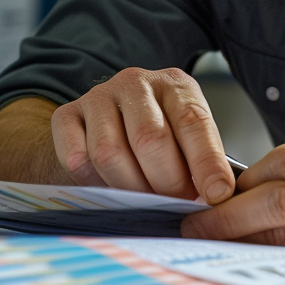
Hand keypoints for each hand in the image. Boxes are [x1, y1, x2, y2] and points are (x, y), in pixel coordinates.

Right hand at [50, 67, 233, 203]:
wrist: (110, 124)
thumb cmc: (160, 135)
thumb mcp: (188, 139)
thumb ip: (203, 162)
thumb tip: (218, 196)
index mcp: (175, 85)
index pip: (193, 122)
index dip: (206, 163)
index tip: (215, 195)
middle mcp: (136, 82)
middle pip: (150, 139)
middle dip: (166, 181)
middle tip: (174, 201)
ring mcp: (98, 96)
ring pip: (109, 152)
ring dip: (129, 187)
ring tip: (143, 198)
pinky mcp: (66, 114)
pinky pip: (75, 157)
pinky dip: (93, 182)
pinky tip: (108, 186)